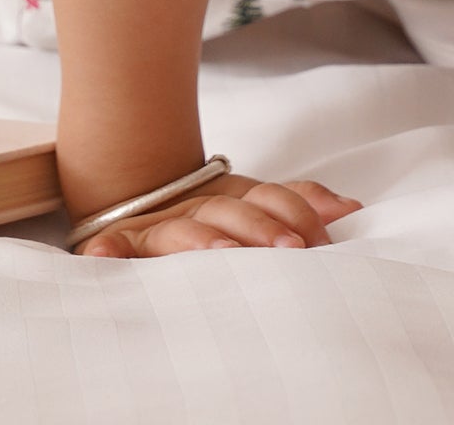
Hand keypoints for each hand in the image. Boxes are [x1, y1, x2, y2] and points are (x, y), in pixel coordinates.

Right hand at [71, 169, 363, 257]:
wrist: (139, 204)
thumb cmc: (210, 223)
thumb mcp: (254, 208)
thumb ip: (298, 205)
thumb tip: (352, 206)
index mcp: (229, 199)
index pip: (266, 197)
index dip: (294, 212)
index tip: (320, 240)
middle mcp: (194, 208)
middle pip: (228, 212)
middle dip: (260, 229)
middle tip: (290, 252)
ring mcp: (157, 226)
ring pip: (181, 231)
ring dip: (200, 241)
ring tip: (222, 254)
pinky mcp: (122, 244)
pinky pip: (113, 246)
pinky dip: (107, 250)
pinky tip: (101, 257)